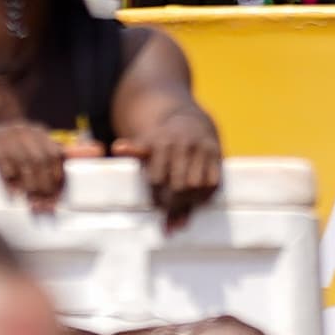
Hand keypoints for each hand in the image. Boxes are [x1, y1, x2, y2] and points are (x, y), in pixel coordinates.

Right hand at [0, 120, 70, 210]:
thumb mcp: (19, 153)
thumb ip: (38, 163)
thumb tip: (56, 188)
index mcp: (34, 131)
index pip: (56, 152)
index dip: (59, 175)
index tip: (58, 193)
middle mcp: (24, 130)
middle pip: (45, 158)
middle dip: (47, 183)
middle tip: (44, 200)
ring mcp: (8, 136)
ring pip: (30, 164)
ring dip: (32, 186)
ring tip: (30, 199)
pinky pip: (10, 168)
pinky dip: (13, 184)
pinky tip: (12, 192)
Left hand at [129, 102, 224, 222]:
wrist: (191, 122)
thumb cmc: (163, 140)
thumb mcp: (146, 142)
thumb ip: (133, 149)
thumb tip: (116, 148)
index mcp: (162, 142)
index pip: (156, 178)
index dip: (155, 195)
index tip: (155, 204)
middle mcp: (183, 145)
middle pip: (177, 185)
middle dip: (172, 203)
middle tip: (168, 212)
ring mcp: (202, 150)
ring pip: (196, 186)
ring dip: (188, 202)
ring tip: (181, 207)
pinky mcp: (217, 155)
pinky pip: (212, 183)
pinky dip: (204, 195)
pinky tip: (195, 198)